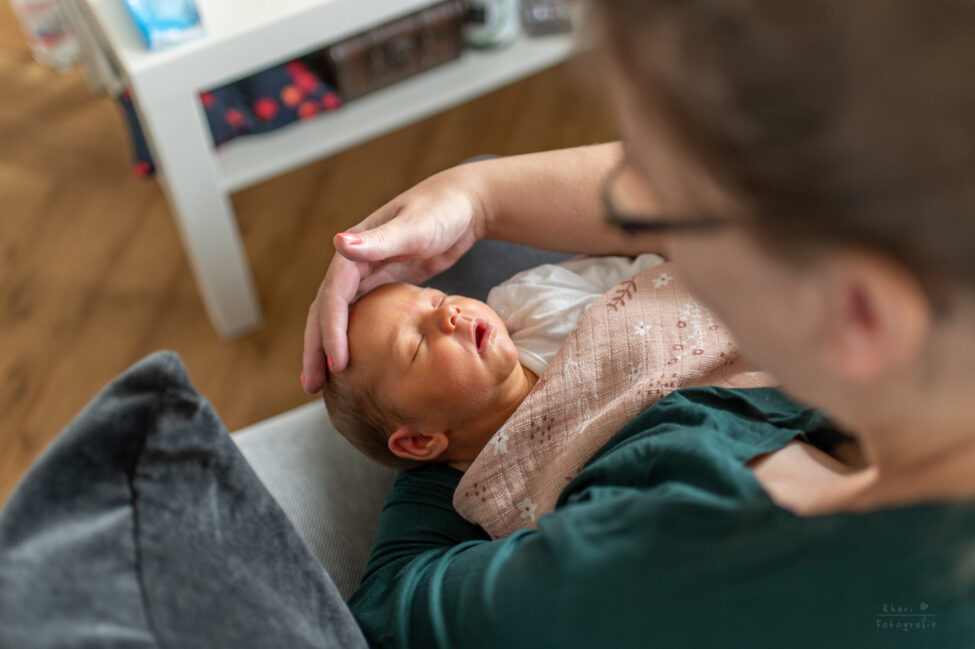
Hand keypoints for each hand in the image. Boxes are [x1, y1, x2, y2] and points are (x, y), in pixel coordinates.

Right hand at [302, 167, 485, 392]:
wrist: (466, 204)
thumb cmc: (443, 211)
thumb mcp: (415, 226)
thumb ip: (380, 239)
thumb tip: (338, 243)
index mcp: (355, 250)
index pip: (334, 296)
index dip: (332, 331)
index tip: (337, 364)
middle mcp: (354, 262)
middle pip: (325, 310)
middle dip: (316, 347)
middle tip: (312, 386)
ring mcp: (368, 274)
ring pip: (339, 316)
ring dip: (327, 347)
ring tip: (321, 383)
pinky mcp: (385, 283)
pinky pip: (360, 316)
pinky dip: (351, 338)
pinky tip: (352, 362)